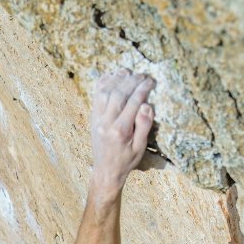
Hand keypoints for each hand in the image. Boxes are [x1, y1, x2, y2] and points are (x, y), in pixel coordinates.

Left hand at [89, 69, 154, 192]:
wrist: (106, 170)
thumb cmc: (127, 160)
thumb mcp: (140, 148)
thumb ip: (144, 126)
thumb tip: (147, 105)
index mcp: (120, 131)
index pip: (133, 103)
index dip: (143, 89)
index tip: (151, 81)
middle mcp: (106, 122)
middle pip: (119, 94)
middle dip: (132, 81)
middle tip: (143, 75)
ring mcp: (97, 118)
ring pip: (105, 91)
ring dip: (117, 79)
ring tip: (129, 72)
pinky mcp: (93, 116)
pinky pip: (96, 95)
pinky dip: (103, 83)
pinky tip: (112, 76)